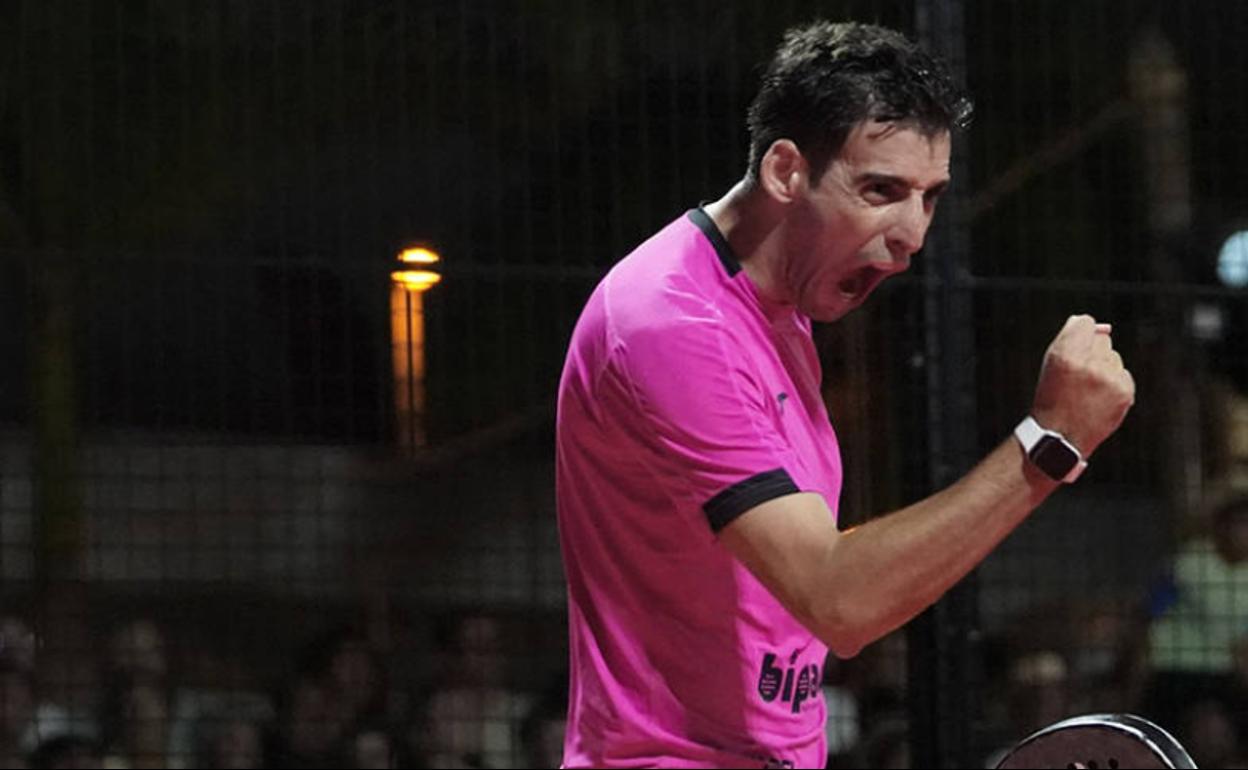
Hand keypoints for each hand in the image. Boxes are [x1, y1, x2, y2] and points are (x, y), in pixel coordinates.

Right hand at [1031, 315, 1135, 456]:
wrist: (1060, 438)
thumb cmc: (1052, 396)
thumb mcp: (1050, 363)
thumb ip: (1070, 336)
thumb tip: (1099, 325)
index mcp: (1065, 354)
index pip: (1085, 322)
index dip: (1078, 334)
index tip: (1073, 350)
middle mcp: (1088, 364)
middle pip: (1102, 339)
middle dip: (1092, 352)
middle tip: (1077, 377)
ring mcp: (1108, 379)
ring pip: (1114, 356)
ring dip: (1103, 368)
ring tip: (1086, 391)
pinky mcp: (1124, 391)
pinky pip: (1123, 373)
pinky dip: (1114, 383)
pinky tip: (1098, 398)